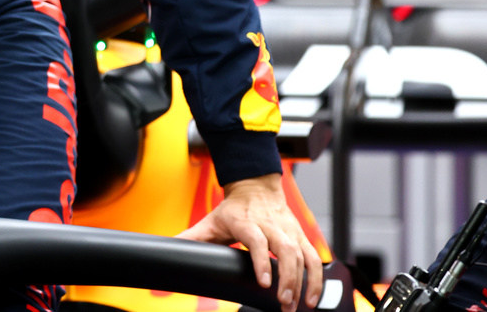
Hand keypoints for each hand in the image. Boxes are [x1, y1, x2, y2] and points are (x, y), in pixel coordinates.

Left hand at [177, 173, 321, 311]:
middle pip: (285, 250)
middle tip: (284, 302)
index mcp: (247, 221)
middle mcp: (271, 225)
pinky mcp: (301, 235)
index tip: (264, 282)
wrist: (256, 186)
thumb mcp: (211, 221)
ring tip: (300, 304)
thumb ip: (192, 238)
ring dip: (305, 281)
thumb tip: (170, 248)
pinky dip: (316, 277)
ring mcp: (289, 230)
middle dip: (288, 278)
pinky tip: (313, 296)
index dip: (262, 260)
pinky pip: (314, 257)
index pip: (257, 240)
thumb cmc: (233, 209)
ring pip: (303, 254)